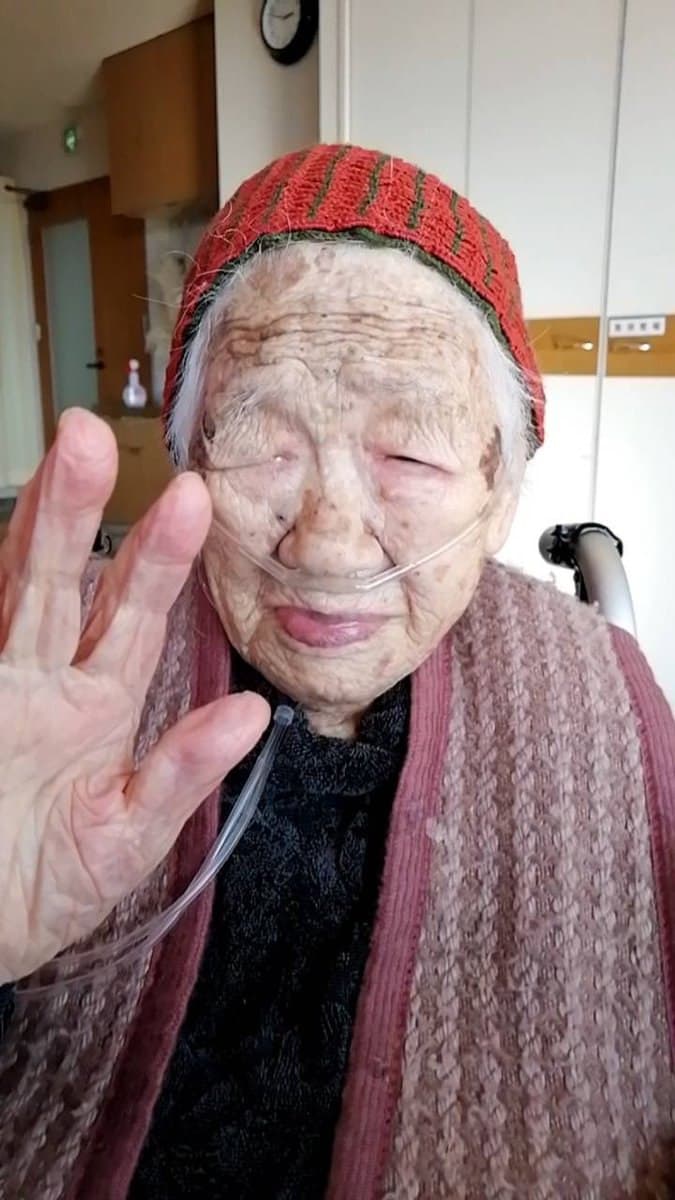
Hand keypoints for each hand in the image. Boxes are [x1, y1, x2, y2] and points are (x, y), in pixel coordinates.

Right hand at [0, 408, 268, 983]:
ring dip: (30, 530)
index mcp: (95, 708)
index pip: (130, 618)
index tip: (193, 497)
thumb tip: (258, 715)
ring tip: (55, 458)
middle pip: (58, 582)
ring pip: (10, 595)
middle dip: (76, 509)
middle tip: (94, 434)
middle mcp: (40, 684)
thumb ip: (183, 773)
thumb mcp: (127, 838)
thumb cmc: (47, 889)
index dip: (158, 558)